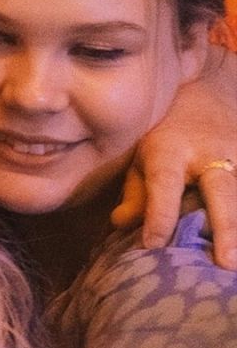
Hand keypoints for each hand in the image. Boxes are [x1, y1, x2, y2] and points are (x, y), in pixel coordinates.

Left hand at [112, 49, 236, 269]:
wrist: (208, 85)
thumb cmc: (165, 129)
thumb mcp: (141, 153)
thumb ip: (134, 191)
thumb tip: (121, 224)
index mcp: (171, 150)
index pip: (164, 185)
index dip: (159, 216)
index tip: (153, 245)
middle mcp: (210, 153)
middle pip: (223, 191)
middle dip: (226, 228)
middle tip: (227, 262)